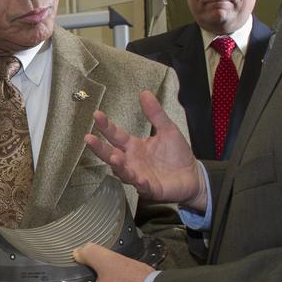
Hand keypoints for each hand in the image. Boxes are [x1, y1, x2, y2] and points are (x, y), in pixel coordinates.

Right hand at [85, 90, 206, 210]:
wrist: (192, 176)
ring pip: (123, 172)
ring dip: (118, 166)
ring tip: (114, 157)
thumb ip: (155, 114)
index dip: (106, 126)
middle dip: (99, 148)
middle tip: (88, 138)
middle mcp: (132, 161)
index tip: (97, 115)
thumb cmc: (176, 154)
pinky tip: (139, 178)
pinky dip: (140, 183)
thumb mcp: (167, 129)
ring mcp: (138, 176)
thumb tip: (145, 92)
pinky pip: (143, 186)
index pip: (115, 135)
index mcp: (134, 146)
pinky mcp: (150, 189)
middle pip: (111, 154)